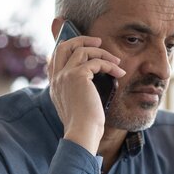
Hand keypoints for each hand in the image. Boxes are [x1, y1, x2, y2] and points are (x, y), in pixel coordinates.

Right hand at [48, 36, 124, 153]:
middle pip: (64, 46)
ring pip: (82, 50)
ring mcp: (65, 75)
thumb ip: (77, 90)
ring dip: (102, 53)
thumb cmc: (84, 125)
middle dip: (82, 40)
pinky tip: (119, 74)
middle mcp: (57, 77)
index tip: (82, 46)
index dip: (68, 48)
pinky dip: (110, 65)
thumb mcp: (77, 105)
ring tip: (116, 61)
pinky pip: (96, 62)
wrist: (82, 133)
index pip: (54, 57)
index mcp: (54, 84)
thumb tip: (91, 79)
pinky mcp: (78, 76)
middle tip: (98, 41)